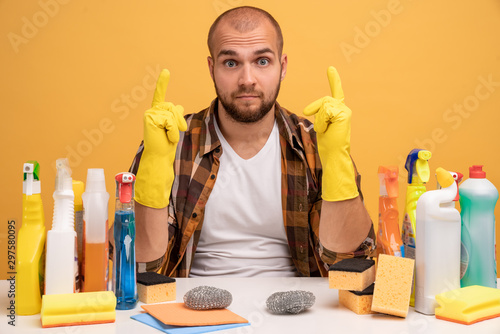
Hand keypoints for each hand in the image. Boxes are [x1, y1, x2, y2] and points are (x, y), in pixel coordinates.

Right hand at [135, 69, 186, 208]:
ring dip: (175, 127)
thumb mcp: (174, 127)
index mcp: (158, 112)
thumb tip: (178, 105)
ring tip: (169, 136)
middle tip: (174, 133)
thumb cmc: (166, 144)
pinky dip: (172, 130)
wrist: (160, 157)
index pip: (161, 95)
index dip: (162, 82)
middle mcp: (152, 111)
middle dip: (179, 121)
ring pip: (172, 113)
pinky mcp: (150, 118)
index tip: (166, 71)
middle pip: (174, 107)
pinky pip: (169, 120)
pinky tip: (167, 137)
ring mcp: (150, 114)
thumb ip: (175, 116)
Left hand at [303, 66, 357, 201]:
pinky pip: (325, 111)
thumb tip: (308, 112)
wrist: (334, 155)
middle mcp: (344, 109)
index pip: (336, 92)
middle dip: (315, 110)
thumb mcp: (320, 126)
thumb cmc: (327, 144)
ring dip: (320, 120)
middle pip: (324, 100)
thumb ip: (319, 115)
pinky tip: (327, 130)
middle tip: (318, 124)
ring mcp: (345, 112)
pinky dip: (322, 121)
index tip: (330, 68)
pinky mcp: (344, 115)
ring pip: (324, 106)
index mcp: (339, 111)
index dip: (334, 80)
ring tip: (325, 130)